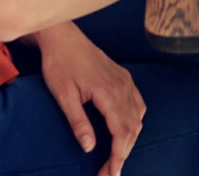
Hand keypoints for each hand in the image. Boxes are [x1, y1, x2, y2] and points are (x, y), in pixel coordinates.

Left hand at [36, 22, 144, 175]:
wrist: (63, 37)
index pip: (121, 132)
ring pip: (138, 116)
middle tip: (109, 173)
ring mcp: (125, 81)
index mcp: (108, 92)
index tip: (112, 174)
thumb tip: (90, 147)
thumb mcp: (64, 96)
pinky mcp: (123, 76)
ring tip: (116, 157)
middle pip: (132, 128)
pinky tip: (127, 129)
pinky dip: (135, 121)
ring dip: (130, 139)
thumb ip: (78, 122)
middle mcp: (122, 87)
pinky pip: (138, 103)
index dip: (119, 156)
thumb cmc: (59, 65)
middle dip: (123, 153)